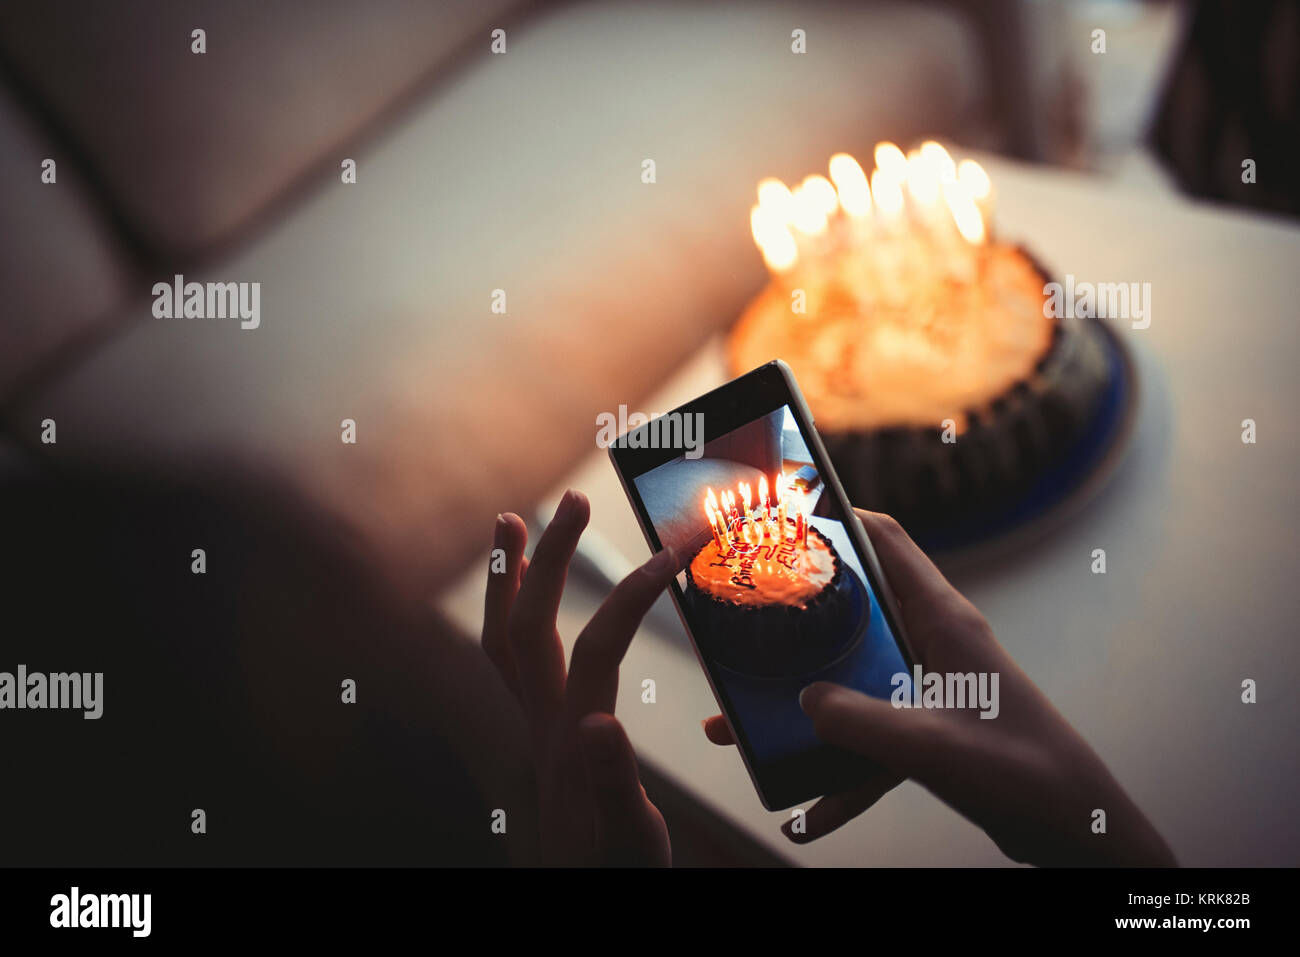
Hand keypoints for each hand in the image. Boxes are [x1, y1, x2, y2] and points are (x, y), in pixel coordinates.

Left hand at [482, 490, 677, 865]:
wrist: (581, 897)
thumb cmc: (614, 872)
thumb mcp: (628, 838)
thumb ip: (614, 785)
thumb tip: (601, 724)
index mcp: (574, 739)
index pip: (600, 648)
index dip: (634, 597)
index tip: (671, 556)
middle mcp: (544, 723)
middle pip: (530, 627)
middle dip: (549, 558)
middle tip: (575, 500)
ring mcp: (535, 725)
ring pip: (503, 641)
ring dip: (509, 578)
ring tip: (512, 522)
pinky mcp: (538, 732)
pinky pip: (510, 661)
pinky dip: (513, 613)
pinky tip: (529, 596)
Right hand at [704, 509, 1175, 866]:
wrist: (1077, 830)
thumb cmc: (1025, 773)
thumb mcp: (929, 745)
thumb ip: (858, 720)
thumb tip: (803, 702)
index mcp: (942, 620)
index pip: (884, 539)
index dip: (835, 517)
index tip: (780, 515)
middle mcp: (933, 643)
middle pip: (853, 610)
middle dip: (795, 618)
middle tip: (741, 620)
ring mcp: (930, 688)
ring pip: (851, 681)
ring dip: (801, 706)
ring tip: (740, 724)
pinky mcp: (931, 730)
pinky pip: (869, 742)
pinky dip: (837, 772)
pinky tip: (805, 813)